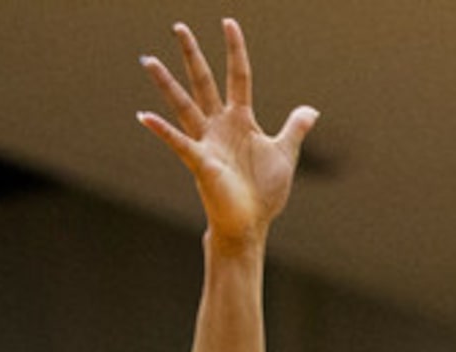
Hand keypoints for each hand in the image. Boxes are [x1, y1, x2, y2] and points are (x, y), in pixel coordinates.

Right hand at [137, 19, 317, 242]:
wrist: (251, 224)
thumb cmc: (264, 192)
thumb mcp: (285, 154)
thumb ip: (294, 129)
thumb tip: (311, 110)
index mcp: (240, 120)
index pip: (238, 76)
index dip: (235, 50)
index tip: (228, 23)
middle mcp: (219, 125)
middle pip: (203, 81)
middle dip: (192, 55)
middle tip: (179, 26)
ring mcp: (207, 142)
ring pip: (183, 105)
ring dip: (166, 84)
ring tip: (148, 61)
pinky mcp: (201, 163)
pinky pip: (179, 142)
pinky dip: (163, 131)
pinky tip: (145, 116)